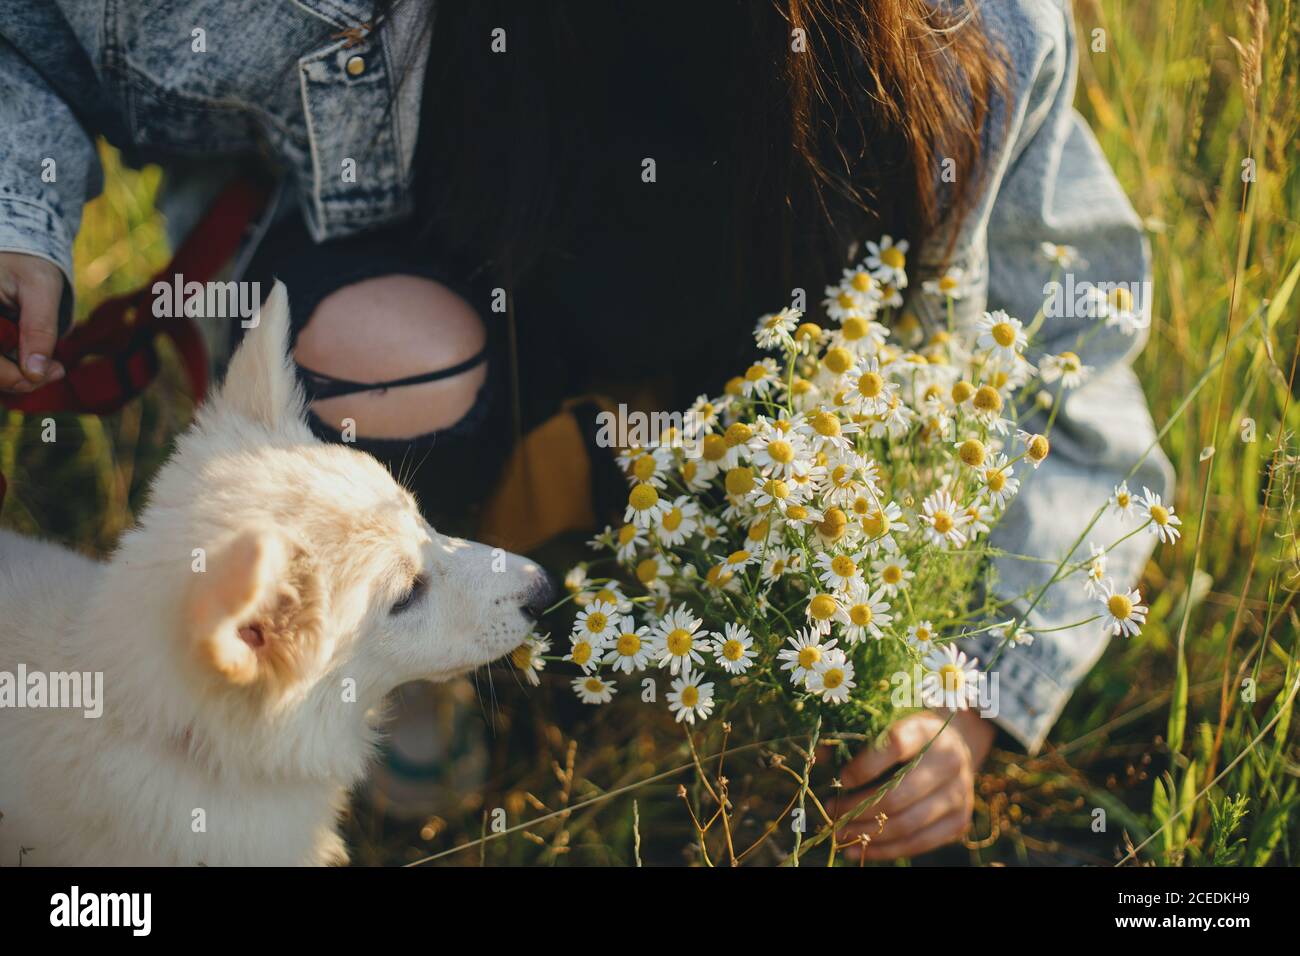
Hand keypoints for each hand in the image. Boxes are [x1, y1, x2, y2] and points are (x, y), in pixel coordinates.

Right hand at [0, 252, 65, 392]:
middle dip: (19, 379)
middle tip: (57, 371)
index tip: (47, 374)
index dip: (9, 375)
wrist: (20, 256)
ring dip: (17, 378)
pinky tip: (39, 363)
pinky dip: (14, 371)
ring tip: (53, 367)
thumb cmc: (29, 265)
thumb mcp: (41, 288)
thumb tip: (35, 373)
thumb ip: (39, 328)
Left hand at [827, 709, 994, 860]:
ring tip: (840, 832)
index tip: (841, 779)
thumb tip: (820, 758)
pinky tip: (860, 849)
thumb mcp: (887, 725)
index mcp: (925, 730)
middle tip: (832, 813)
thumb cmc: (909, 736)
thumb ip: (854, 740)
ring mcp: (958, 793)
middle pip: (897, 795)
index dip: (864, 766)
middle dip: (857, 809)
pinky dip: (886, 850)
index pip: (894, 746)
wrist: (956, 746)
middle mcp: (948, 761)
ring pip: (906, 824)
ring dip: (867, 833)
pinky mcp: (959, 820)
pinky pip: (919, 843)